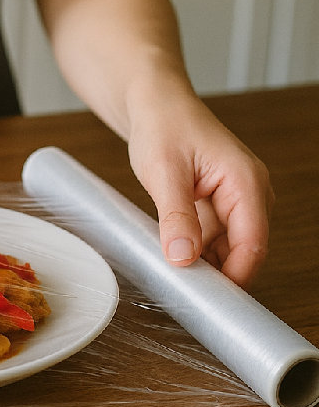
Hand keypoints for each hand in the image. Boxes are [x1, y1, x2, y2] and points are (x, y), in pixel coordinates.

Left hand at [128, 95, 273, 287]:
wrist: (154, 105)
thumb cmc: (162, 127)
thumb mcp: (164, 173)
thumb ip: (176, 216)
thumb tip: (183, 257)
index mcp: (246, 183)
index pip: (252, 244)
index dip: (234, 277)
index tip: (208, 301)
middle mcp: (249, 193)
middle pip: (245, 250)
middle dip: (219, 274)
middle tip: (186, 294)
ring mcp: (235, 200)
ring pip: (228, 248)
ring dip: (206, 263)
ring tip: (176, 277)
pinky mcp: (218, 204)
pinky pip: (214, 238)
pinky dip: (198, 250)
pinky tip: (176, 258)